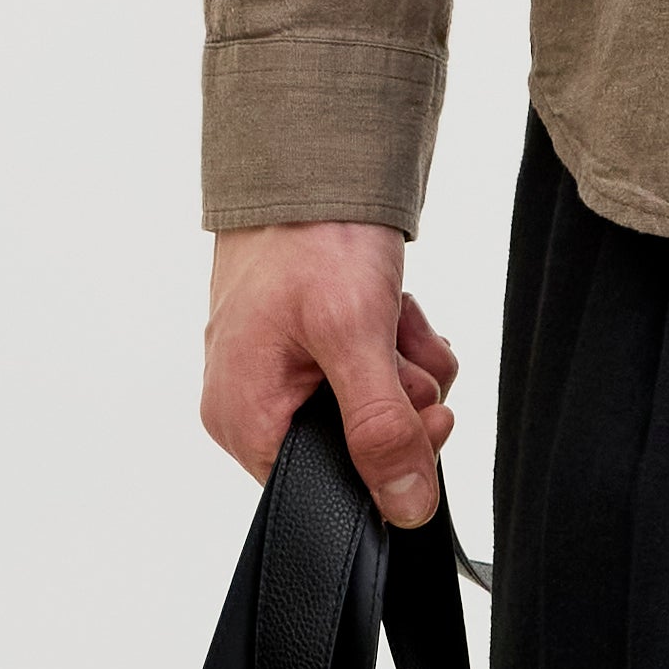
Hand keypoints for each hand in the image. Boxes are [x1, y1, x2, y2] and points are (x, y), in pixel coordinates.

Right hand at [202, 220, 457, 526]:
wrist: (308, 160)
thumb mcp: (354, 338)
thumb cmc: (310, 239)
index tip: (424, 412)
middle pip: (358, 450)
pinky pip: (373, 377)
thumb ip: (381, 429)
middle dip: (401, 399)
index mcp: (244, 420)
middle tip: (398, 346)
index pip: (330, 489)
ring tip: (393, 315)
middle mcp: (253, 408)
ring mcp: (282, 378)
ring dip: (406, 366)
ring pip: (377, 411)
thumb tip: (406, 508)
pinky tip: (393, 309)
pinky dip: (397, 346)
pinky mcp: (310, 352)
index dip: (388, 461)